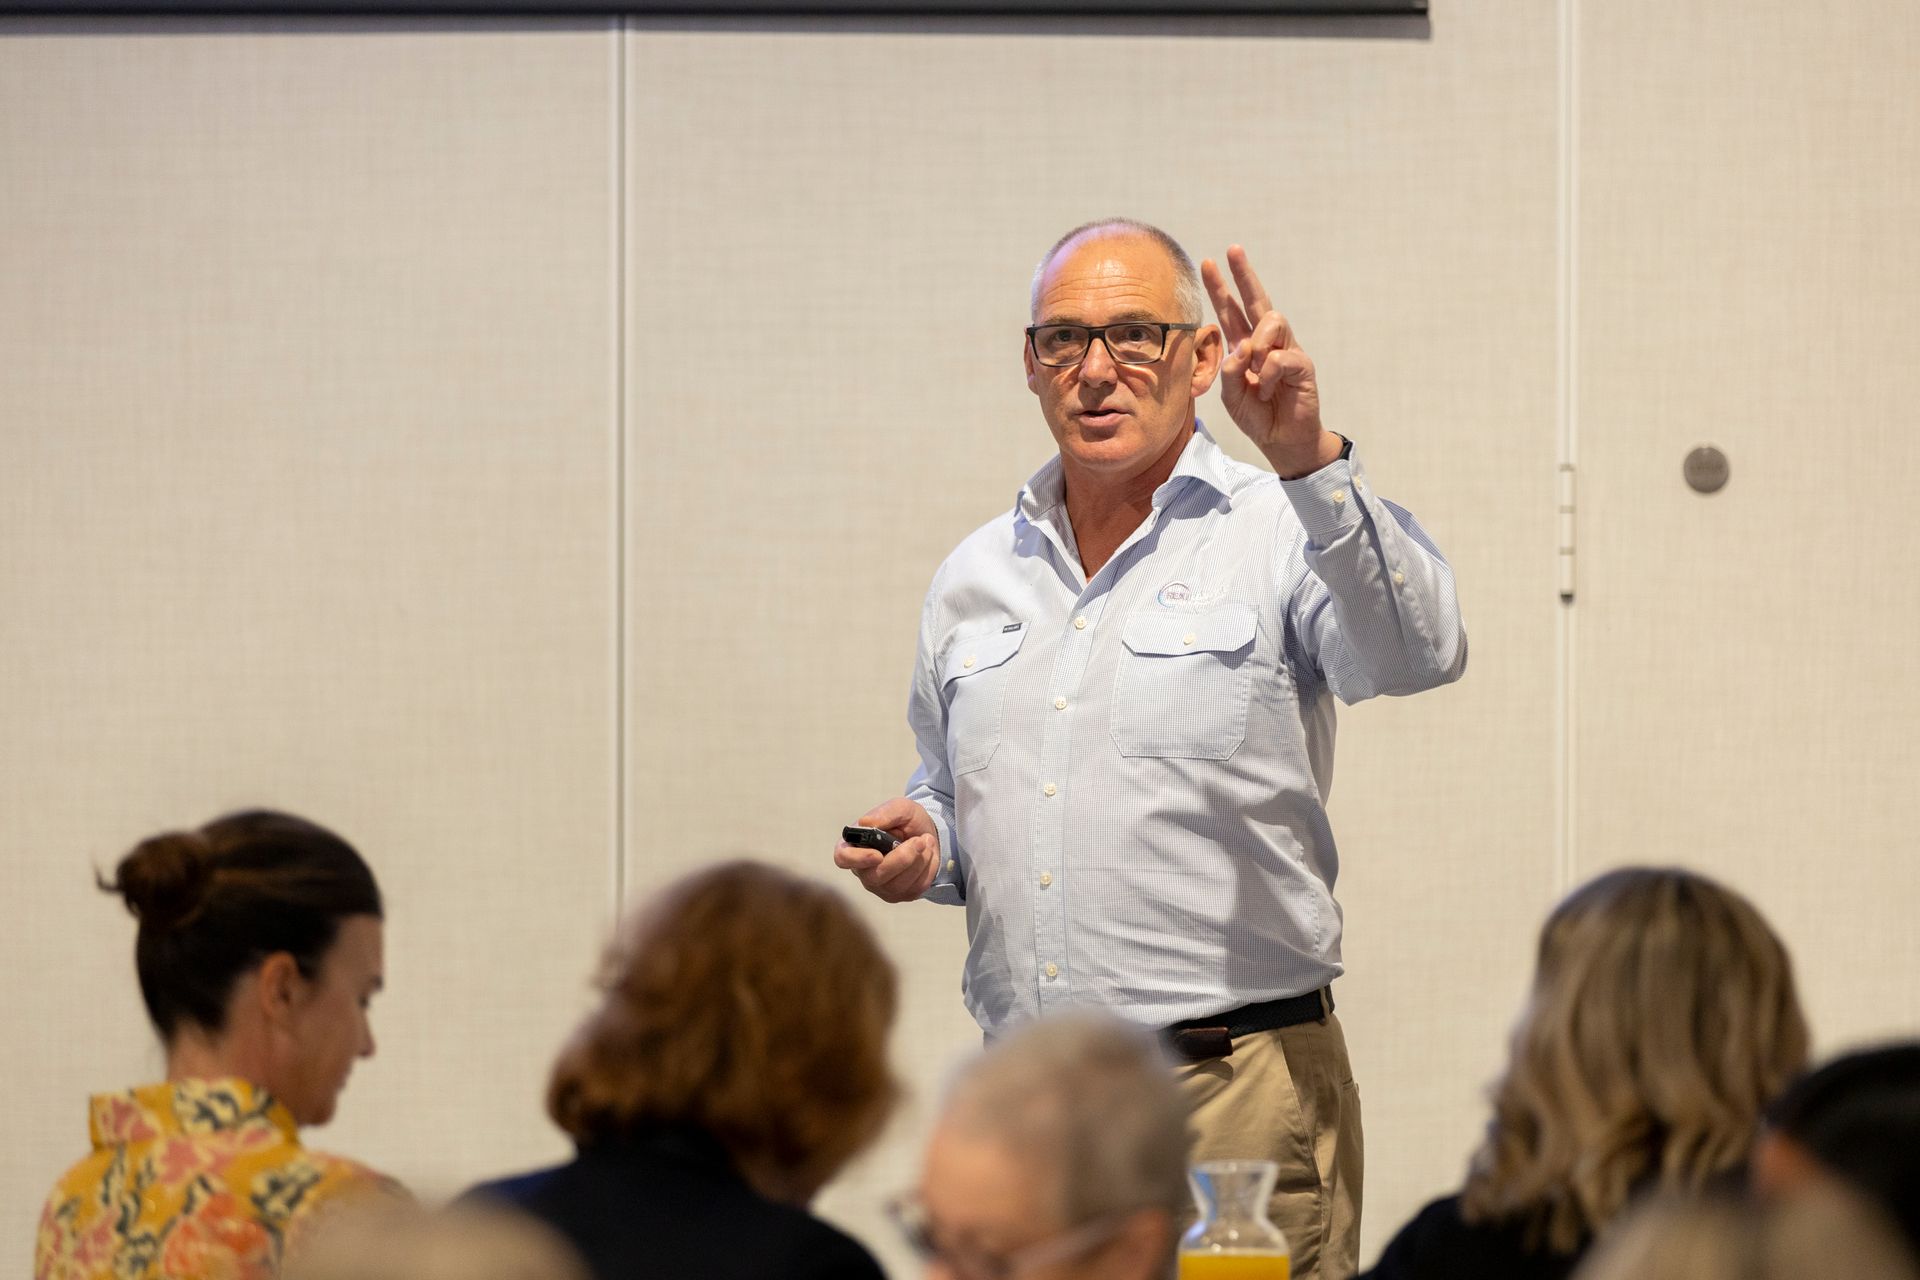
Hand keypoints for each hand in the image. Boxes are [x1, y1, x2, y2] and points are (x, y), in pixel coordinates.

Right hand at [833, 797, 940, 903]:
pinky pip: (915, 888)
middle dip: (902, 858)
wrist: (927, 835)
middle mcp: (863, 869)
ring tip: (926, 841)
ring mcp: (881, 886)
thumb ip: (885, 813)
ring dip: (918, 861)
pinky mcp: (901, 894)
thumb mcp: (900, 808)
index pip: (843, 858)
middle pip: (875, 876)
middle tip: (919, 840)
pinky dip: (927, 868)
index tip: (877, 855)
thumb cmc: (906, 822)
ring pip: (897, 885)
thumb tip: (866, 823)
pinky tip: (928, 854)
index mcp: (854, 845)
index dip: (857, 859)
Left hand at [1200, 245, 1342, 478]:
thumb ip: (1229, 371)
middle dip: (1244, 274)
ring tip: (1254, 370)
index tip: (1208, 263)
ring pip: (1272, 321)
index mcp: (1246, 347)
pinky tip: (1267, 389)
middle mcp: (1266, 343)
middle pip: (1256, 300)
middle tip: (1233, 250)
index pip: (1231, 311)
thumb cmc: (1257, 416)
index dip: (1220, 289)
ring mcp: (1286, 350)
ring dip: (1257, 344)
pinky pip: (1280, 356)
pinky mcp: (1302, 365)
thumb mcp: (1231, 396)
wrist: (1282, 441)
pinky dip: (1267, 374)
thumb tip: (1241, 346)